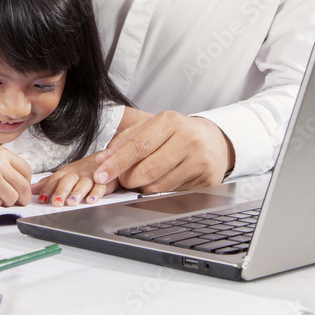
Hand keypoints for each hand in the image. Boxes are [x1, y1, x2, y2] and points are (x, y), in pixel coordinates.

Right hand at [0, 145, 31, 206]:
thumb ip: (10, 166)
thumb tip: (28, 186)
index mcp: (1, 153)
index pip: (26, 170)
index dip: (28, 183)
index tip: (26, 190)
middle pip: (22, 187)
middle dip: (23, 197)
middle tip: (20, 200)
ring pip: (11, 198)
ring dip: (7, 201)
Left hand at [32, 153, 117, 206]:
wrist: (107, 159)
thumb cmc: (83, 170)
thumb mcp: (65, 174)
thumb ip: (49, 182)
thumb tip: (31, 188)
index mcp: (67, 172)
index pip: (55, 179)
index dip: (48, 189)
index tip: (42, 199)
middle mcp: (77, 173)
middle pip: (68, 180)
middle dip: (61, 191)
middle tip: (56, 202)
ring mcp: (91, 176)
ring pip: (83, 183)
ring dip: (77, 193)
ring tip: (71, 202)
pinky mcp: (105, 181)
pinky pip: (101, 186)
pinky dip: (96, 194)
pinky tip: (91, 200)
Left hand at [93, 112, 234, 192]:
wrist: (214, 140)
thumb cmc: (177, 133)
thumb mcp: (152, 127)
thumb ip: (125, 141)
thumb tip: (102, 160)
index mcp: (171, 121)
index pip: (138, 146)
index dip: (117, 163)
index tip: (101, 175)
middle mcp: (188, 139)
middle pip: (148, 169)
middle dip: (128, 179)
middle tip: (123, 180)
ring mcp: (200, 160)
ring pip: (159, 185)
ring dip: (142, 187)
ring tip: (143, 179)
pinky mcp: (207, 180)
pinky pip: (172, 193)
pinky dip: (159, 191)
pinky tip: (161, 181)